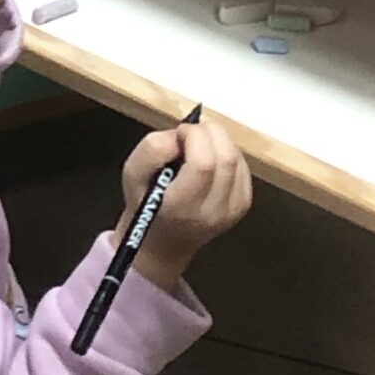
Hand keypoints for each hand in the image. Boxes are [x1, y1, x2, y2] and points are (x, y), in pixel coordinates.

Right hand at [118, 120, 251, 287]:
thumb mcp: (132, 174)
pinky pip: (242, 167)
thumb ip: (152, 149)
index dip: (195, 137)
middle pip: (226, 159)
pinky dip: (228, 152)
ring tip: (198, 145)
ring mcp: (232, 210)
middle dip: (210, 132)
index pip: (203, 164)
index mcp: (182, 207)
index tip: (179, 131)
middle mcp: (212, 211)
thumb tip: (179, 136)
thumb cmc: (145, 206)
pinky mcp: (242, 205)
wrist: (164, 243)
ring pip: (237, 159)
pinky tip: (210, 157)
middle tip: (191, 131)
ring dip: (219, 141)